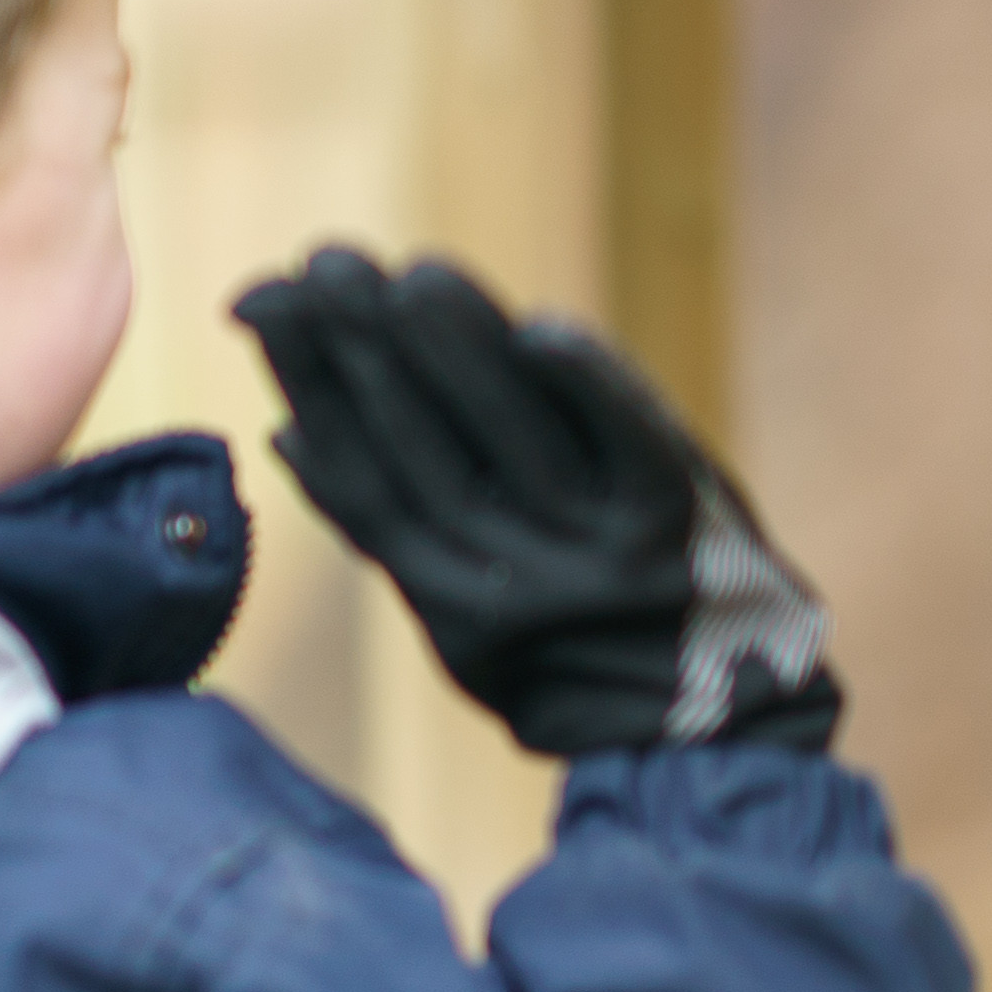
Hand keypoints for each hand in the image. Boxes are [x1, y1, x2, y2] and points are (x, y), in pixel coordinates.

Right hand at [233, 246, 840, 757]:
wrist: (728, 729)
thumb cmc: (575, 661)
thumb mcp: (467, 628)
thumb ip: (392, 533)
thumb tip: (285, 434)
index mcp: (454, 609)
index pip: (362, 482)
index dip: (310, 389)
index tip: (263, 301)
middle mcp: (522, 581)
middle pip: (426, 448)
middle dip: (365, 349)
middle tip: (325, 262)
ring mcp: (605, 549)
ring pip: (515, 436)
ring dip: (457, 347)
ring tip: (409, 275)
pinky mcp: (684, 516)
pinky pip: (630, 440)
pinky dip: (587, 383)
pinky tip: (536, 329)